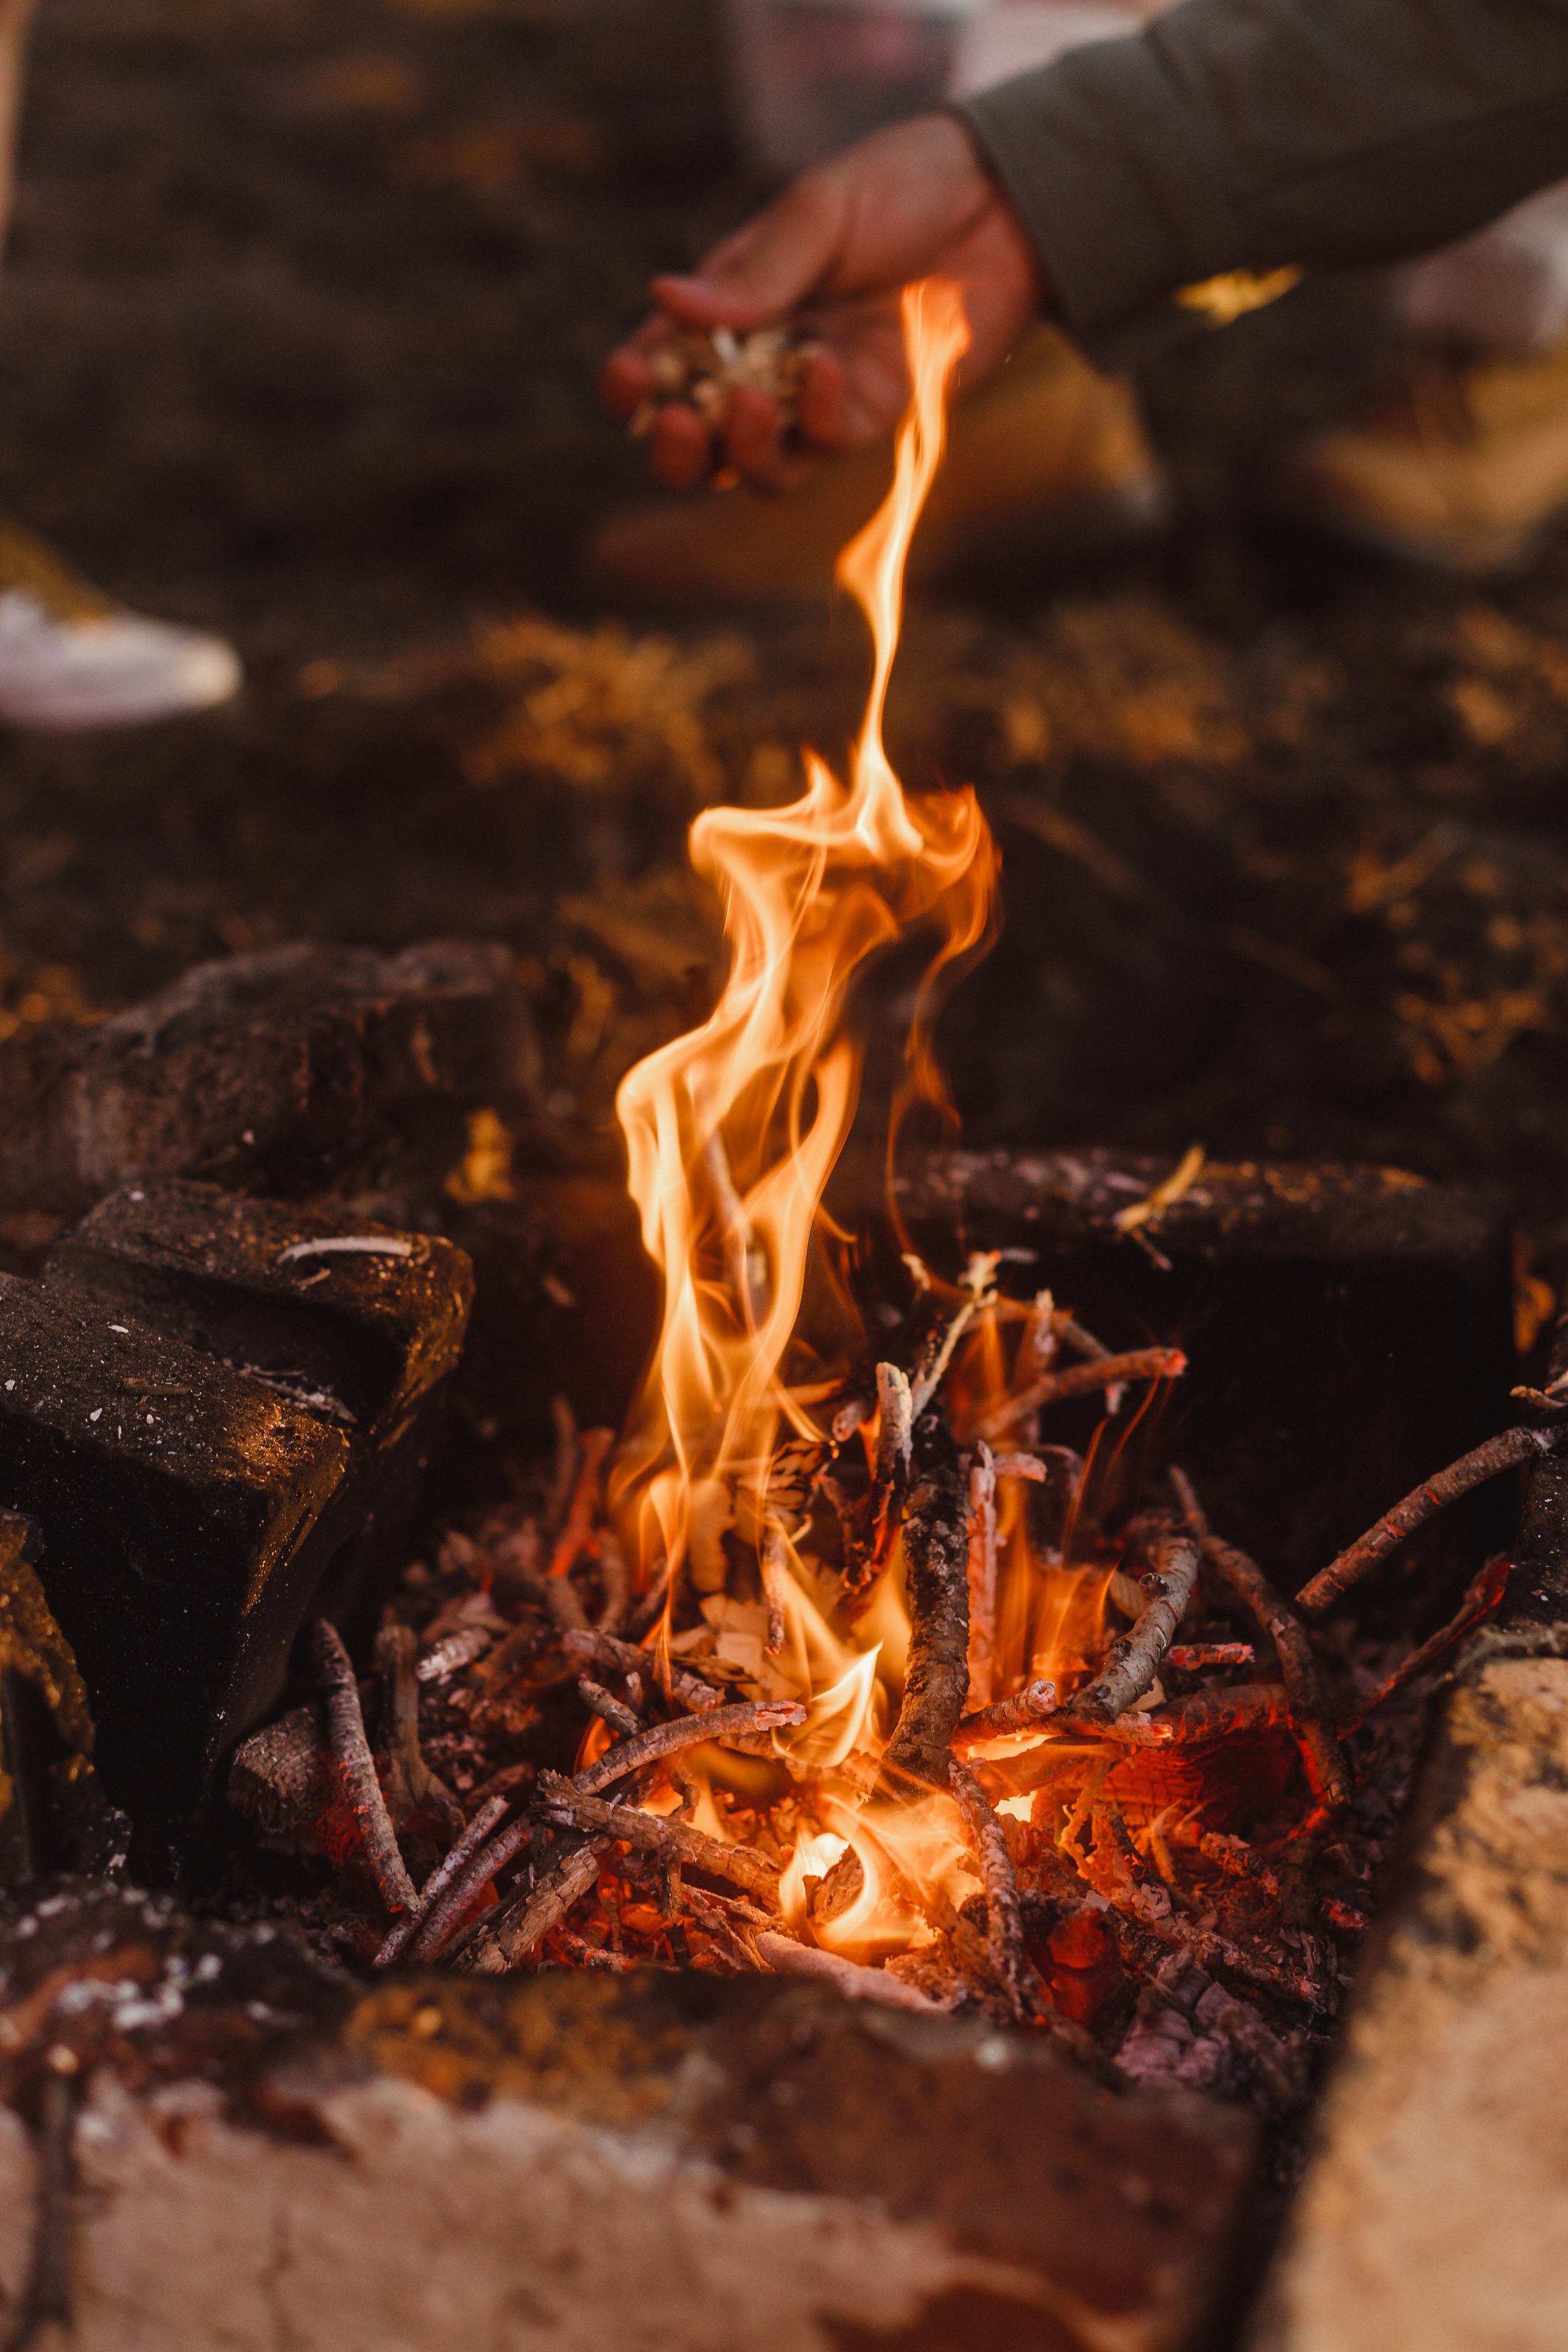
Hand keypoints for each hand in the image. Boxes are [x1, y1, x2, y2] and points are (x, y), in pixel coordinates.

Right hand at [600, 113, 1044, 489]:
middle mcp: (763, 363)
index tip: (629, 379)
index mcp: (731, 305)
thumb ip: (753, 275)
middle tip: (680, 423)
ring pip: (754, 467)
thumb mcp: (819, 215)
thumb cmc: (903, 187)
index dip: (633, 384)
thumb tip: (663, 299)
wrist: (1001, 203)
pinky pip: (826, 447)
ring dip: (741, 450)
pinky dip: (819, 417)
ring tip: (752, 405)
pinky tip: (828, 367)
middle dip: (676, 449)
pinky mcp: (871, 417)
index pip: (662, 362)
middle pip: (697, 441)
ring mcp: (815, 398)